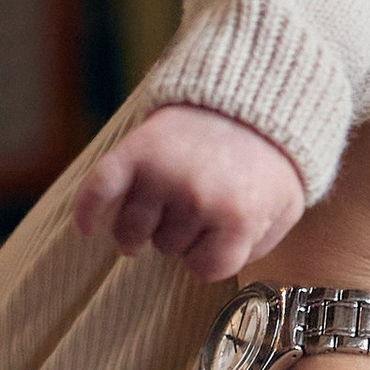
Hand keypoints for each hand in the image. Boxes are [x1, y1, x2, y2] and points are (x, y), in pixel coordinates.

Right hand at [76, 107, 305, 281]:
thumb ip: (253, 246)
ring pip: (133, 232)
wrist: (252, 100)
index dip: (209, 257)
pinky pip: (98, 191)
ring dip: (140, 231)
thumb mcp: (283, 209)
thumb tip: (208, 268)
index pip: (205, 269)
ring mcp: (164, 174)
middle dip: (183, 233)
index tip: (218, 237)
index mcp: (239, 217)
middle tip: (199, 205)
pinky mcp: (136, 151)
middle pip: (168, 248)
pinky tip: (86, 229)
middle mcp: (198, 198)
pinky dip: (87, 212)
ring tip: (153, 217)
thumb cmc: (267, 163)